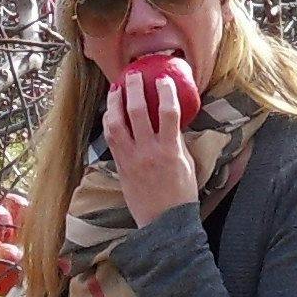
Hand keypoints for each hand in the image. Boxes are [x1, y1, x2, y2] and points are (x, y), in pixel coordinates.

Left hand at [104, 62, 200, 227]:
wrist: (164, 222)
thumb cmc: (181, 194)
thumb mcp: (187, 164)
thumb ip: (178, 141)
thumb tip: (172, 120)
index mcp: (170, 150)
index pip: (169, 112)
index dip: (166, 92)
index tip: (164, 80)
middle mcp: (148, 151)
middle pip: (138, 112)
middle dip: (135, 89)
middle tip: (134, 74)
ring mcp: (131, 159)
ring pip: (117, 124)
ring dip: (115, 103)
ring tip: (116, 89)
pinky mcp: (121, 166)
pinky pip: (111, 139)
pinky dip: (110, 122)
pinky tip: (111, 113)